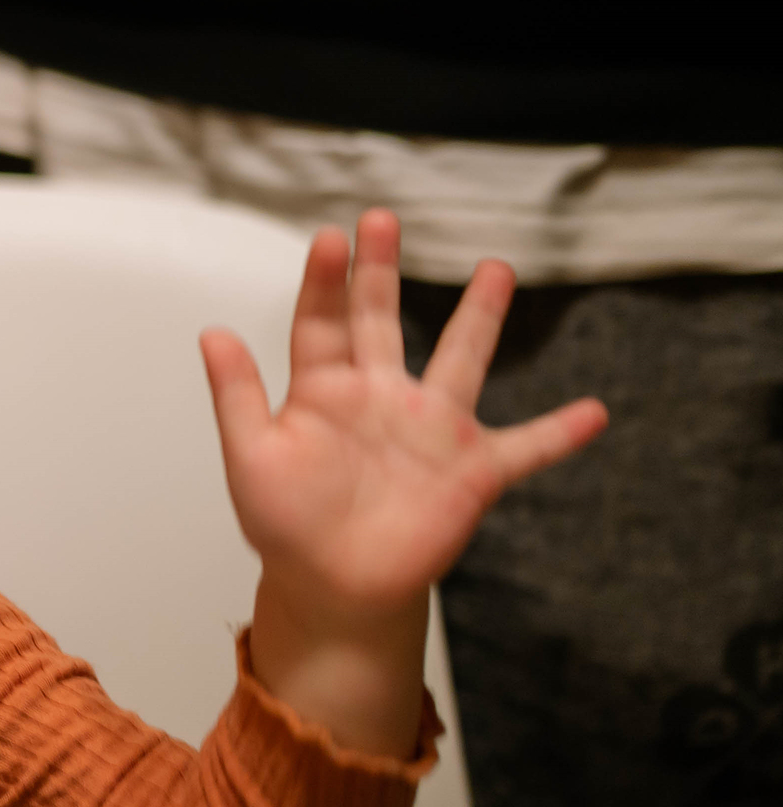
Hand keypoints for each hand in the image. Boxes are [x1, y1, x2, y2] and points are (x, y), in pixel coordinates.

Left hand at [200, 211, 605, 753]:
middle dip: (380, 271)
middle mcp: (379, 397)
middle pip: (381, 320)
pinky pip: (526, 448)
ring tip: (496, 267)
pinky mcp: (470, 471)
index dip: (325, 281)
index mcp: (323, 391)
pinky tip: (596, 411)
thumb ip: (237, 397)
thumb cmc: (286, 525)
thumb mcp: (250, 458)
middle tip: (382, 218)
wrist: (332, 588)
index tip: (330, 237)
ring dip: (480, 317)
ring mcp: (429, 430)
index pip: (322, 323)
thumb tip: (211, 331)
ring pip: (460, 360)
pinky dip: (560, 433)